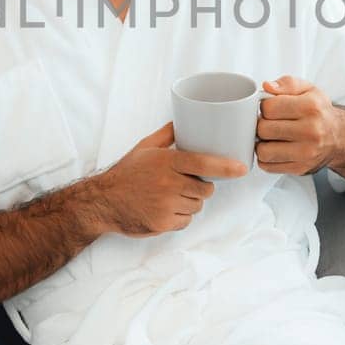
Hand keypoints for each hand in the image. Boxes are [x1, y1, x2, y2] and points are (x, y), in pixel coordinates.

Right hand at [88, 122, 248, 237]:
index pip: (203, 163)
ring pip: (196, 206)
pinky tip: (165, 209)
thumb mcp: (144, 147)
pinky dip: (180, 217)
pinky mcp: (163, 224)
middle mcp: (168, 184)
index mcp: (166, 162)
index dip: (226, 166)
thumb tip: (183, 120)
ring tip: (171, 196)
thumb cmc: (126, 173)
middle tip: (186, 183)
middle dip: (202, 187)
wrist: (103, 202)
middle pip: (205, 189)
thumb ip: (166, 134)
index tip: (242, 169)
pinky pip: (186, 221)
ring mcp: (166, 206)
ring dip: (190, 202)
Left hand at [255, 75, 344, 175]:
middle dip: (261, 125)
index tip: (269, 109)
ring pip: (263, 151)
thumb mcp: (308, 89)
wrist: (340, 136)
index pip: (269, 108)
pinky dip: (266, 158)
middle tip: (269, 123)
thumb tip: (267, 86)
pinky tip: (275, 149)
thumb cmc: (320, 112)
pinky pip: (268, 166)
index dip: (264, 107)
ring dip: (261, 144)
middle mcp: (311, 131)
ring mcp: (306, 152)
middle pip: (263, 129)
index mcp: (310, 107)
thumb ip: (286, 83)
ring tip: (270, 137)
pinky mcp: (300, 168)